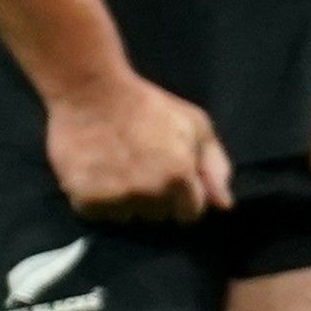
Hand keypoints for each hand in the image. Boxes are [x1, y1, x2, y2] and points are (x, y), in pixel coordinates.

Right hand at [45, 72, 231, 223]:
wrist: (89, 91)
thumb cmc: (147, 105)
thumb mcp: (195, 124)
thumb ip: (215, 165)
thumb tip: (224, 205)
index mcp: (180, 176)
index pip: (190, 213)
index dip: (182, 197)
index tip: (168, 178)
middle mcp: (150, 192)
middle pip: (158, 217)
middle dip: (154, 199)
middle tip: (140, 167)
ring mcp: (117, 198)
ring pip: (128, 219)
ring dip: (125, 202)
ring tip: (117, 170)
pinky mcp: (86, 201)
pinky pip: (99, 216)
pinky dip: (98, 201)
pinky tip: (97, 175)